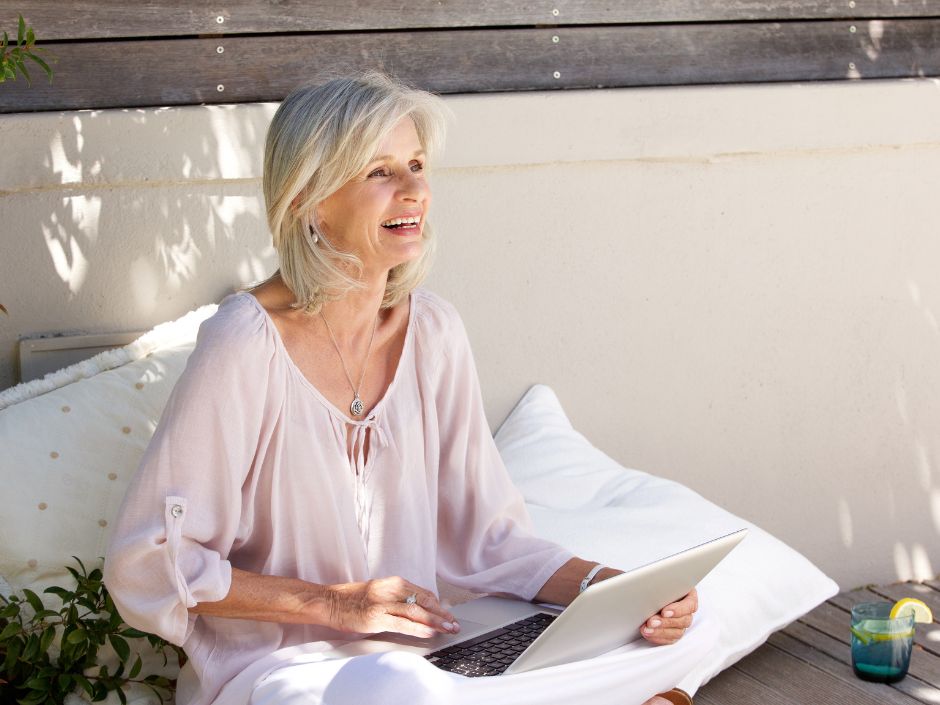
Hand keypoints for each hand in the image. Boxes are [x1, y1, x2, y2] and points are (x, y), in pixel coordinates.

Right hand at [326, 576, 459, 638]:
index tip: (449, 614)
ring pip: (416, 611)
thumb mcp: (380, 592)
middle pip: (424, 601)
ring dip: (435, 621)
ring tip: (447, 628)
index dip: (439, 605)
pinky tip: (428, 632)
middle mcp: (391, 590)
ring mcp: (384, 603)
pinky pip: (402, 623)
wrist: (331, 602)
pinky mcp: (376, 617)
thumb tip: (420, 610)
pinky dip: (417, 628)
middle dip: (442, 614)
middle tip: (454, 623)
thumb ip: (399, 598)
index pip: (424, 593)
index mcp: (394, 582)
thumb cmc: (354, 599)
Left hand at [640, 587, 697, 644]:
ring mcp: (681, 623)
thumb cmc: (661, 583)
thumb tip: (653, 583)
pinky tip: (648, 634)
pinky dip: (657, 638)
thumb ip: (663, 583)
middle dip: (665, 622)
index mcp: (689, 596)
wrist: (653, 591)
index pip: (689, 605)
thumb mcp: (664, 579)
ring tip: (647, 629)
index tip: (664, 611)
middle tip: (651, 621)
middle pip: (683, 621)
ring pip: (676, 632)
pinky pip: (669, 639)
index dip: (678, 610)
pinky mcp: (674, 632)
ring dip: (660, 631)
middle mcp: (687, 611)